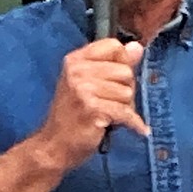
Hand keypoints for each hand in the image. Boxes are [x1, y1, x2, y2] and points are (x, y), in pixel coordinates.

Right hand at [33, 39, 148, 171]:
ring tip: (110, 115)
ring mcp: (83, 89)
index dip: (123, 63)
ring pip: (127, 92)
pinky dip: (134, 124)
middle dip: (125, 90)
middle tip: (111, 103)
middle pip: (125, 71)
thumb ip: (115, 65)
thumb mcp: (89, 84)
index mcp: (75, 60)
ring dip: (125, 108)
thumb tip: (137, 47)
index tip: (116, 80)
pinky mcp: (92, 109)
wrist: (54, 145)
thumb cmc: (74, 115)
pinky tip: (138, 129)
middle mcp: (77, 71)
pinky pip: (126, 112)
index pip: (114, 46)